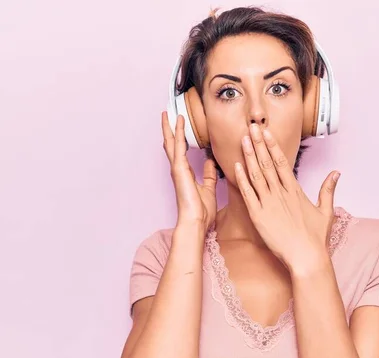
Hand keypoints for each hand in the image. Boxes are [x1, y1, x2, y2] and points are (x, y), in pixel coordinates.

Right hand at [161, 112, 216, 230]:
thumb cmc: (202, 211)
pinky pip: (178, 147)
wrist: (196, 222)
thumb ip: (209, 175)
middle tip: (168, 115)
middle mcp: (179, 170)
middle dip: (170, 130)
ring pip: (171, 143)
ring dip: (170, 127)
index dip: (179, 138)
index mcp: (185, 174)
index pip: (180, 151)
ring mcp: (177, 169)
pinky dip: (178, 133)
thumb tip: (210, 162)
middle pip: (172, 145)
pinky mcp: (179, 170)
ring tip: (169, 113)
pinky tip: (178, 121)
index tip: (179, 126)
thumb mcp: (209, 189)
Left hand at [234, 123, 340, 270]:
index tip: (265, 132)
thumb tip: (336, 172)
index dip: (272, 145)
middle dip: (258, 144)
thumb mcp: (326, 211)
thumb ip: (328, 189)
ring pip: (256, 174)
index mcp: (295, 191)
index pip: (281, 162)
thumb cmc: (316, 238)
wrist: (306, 257)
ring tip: (242, 139)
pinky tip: (236, 166)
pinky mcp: (258, 216)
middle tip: (251, 127)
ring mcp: (268, 203)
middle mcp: (281, 193)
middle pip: (267, 163)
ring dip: (248, 156)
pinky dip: (241, 179)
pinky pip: (247, 194)